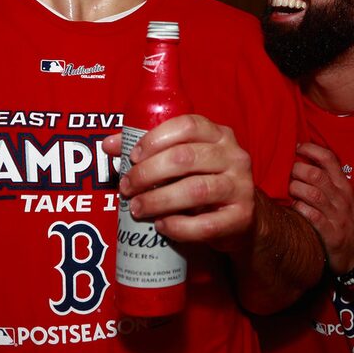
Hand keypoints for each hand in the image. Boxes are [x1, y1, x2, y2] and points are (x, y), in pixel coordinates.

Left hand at [102, 114, 254, 251]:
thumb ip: (149, 149)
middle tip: (127, 187)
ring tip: (137, 208)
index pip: (187, 125)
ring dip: (159, 200)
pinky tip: (161, 225)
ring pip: (195, 190)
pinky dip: (179, 227)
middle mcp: (234, 156)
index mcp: (218, 134)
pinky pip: (206, 225)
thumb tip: (108, 145)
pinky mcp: (242, 218)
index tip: (133, 156)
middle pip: (186, 158)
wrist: (244, 218)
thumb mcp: (184, 160)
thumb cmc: (204, 180)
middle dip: (149, 173)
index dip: (155, 139)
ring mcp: (240, 187)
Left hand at [289, 142, 353, 273]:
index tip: (297, 148)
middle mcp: (342, 198)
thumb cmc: (347, 220)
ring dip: (296, 189)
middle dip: (297, 170)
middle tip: (288, 173)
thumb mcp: (344, 197)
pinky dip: (301, 209)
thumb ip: (329, 179)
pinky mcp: (332, 234)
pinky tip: (295, 207)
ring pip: (313, 194)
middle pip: (316, 175)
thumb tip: (304, 159)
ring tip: (290, 190)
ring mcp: (337, 216)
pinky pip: (313, 217)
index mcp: (344, 186)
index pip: (329, 159)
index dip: (310, 149)